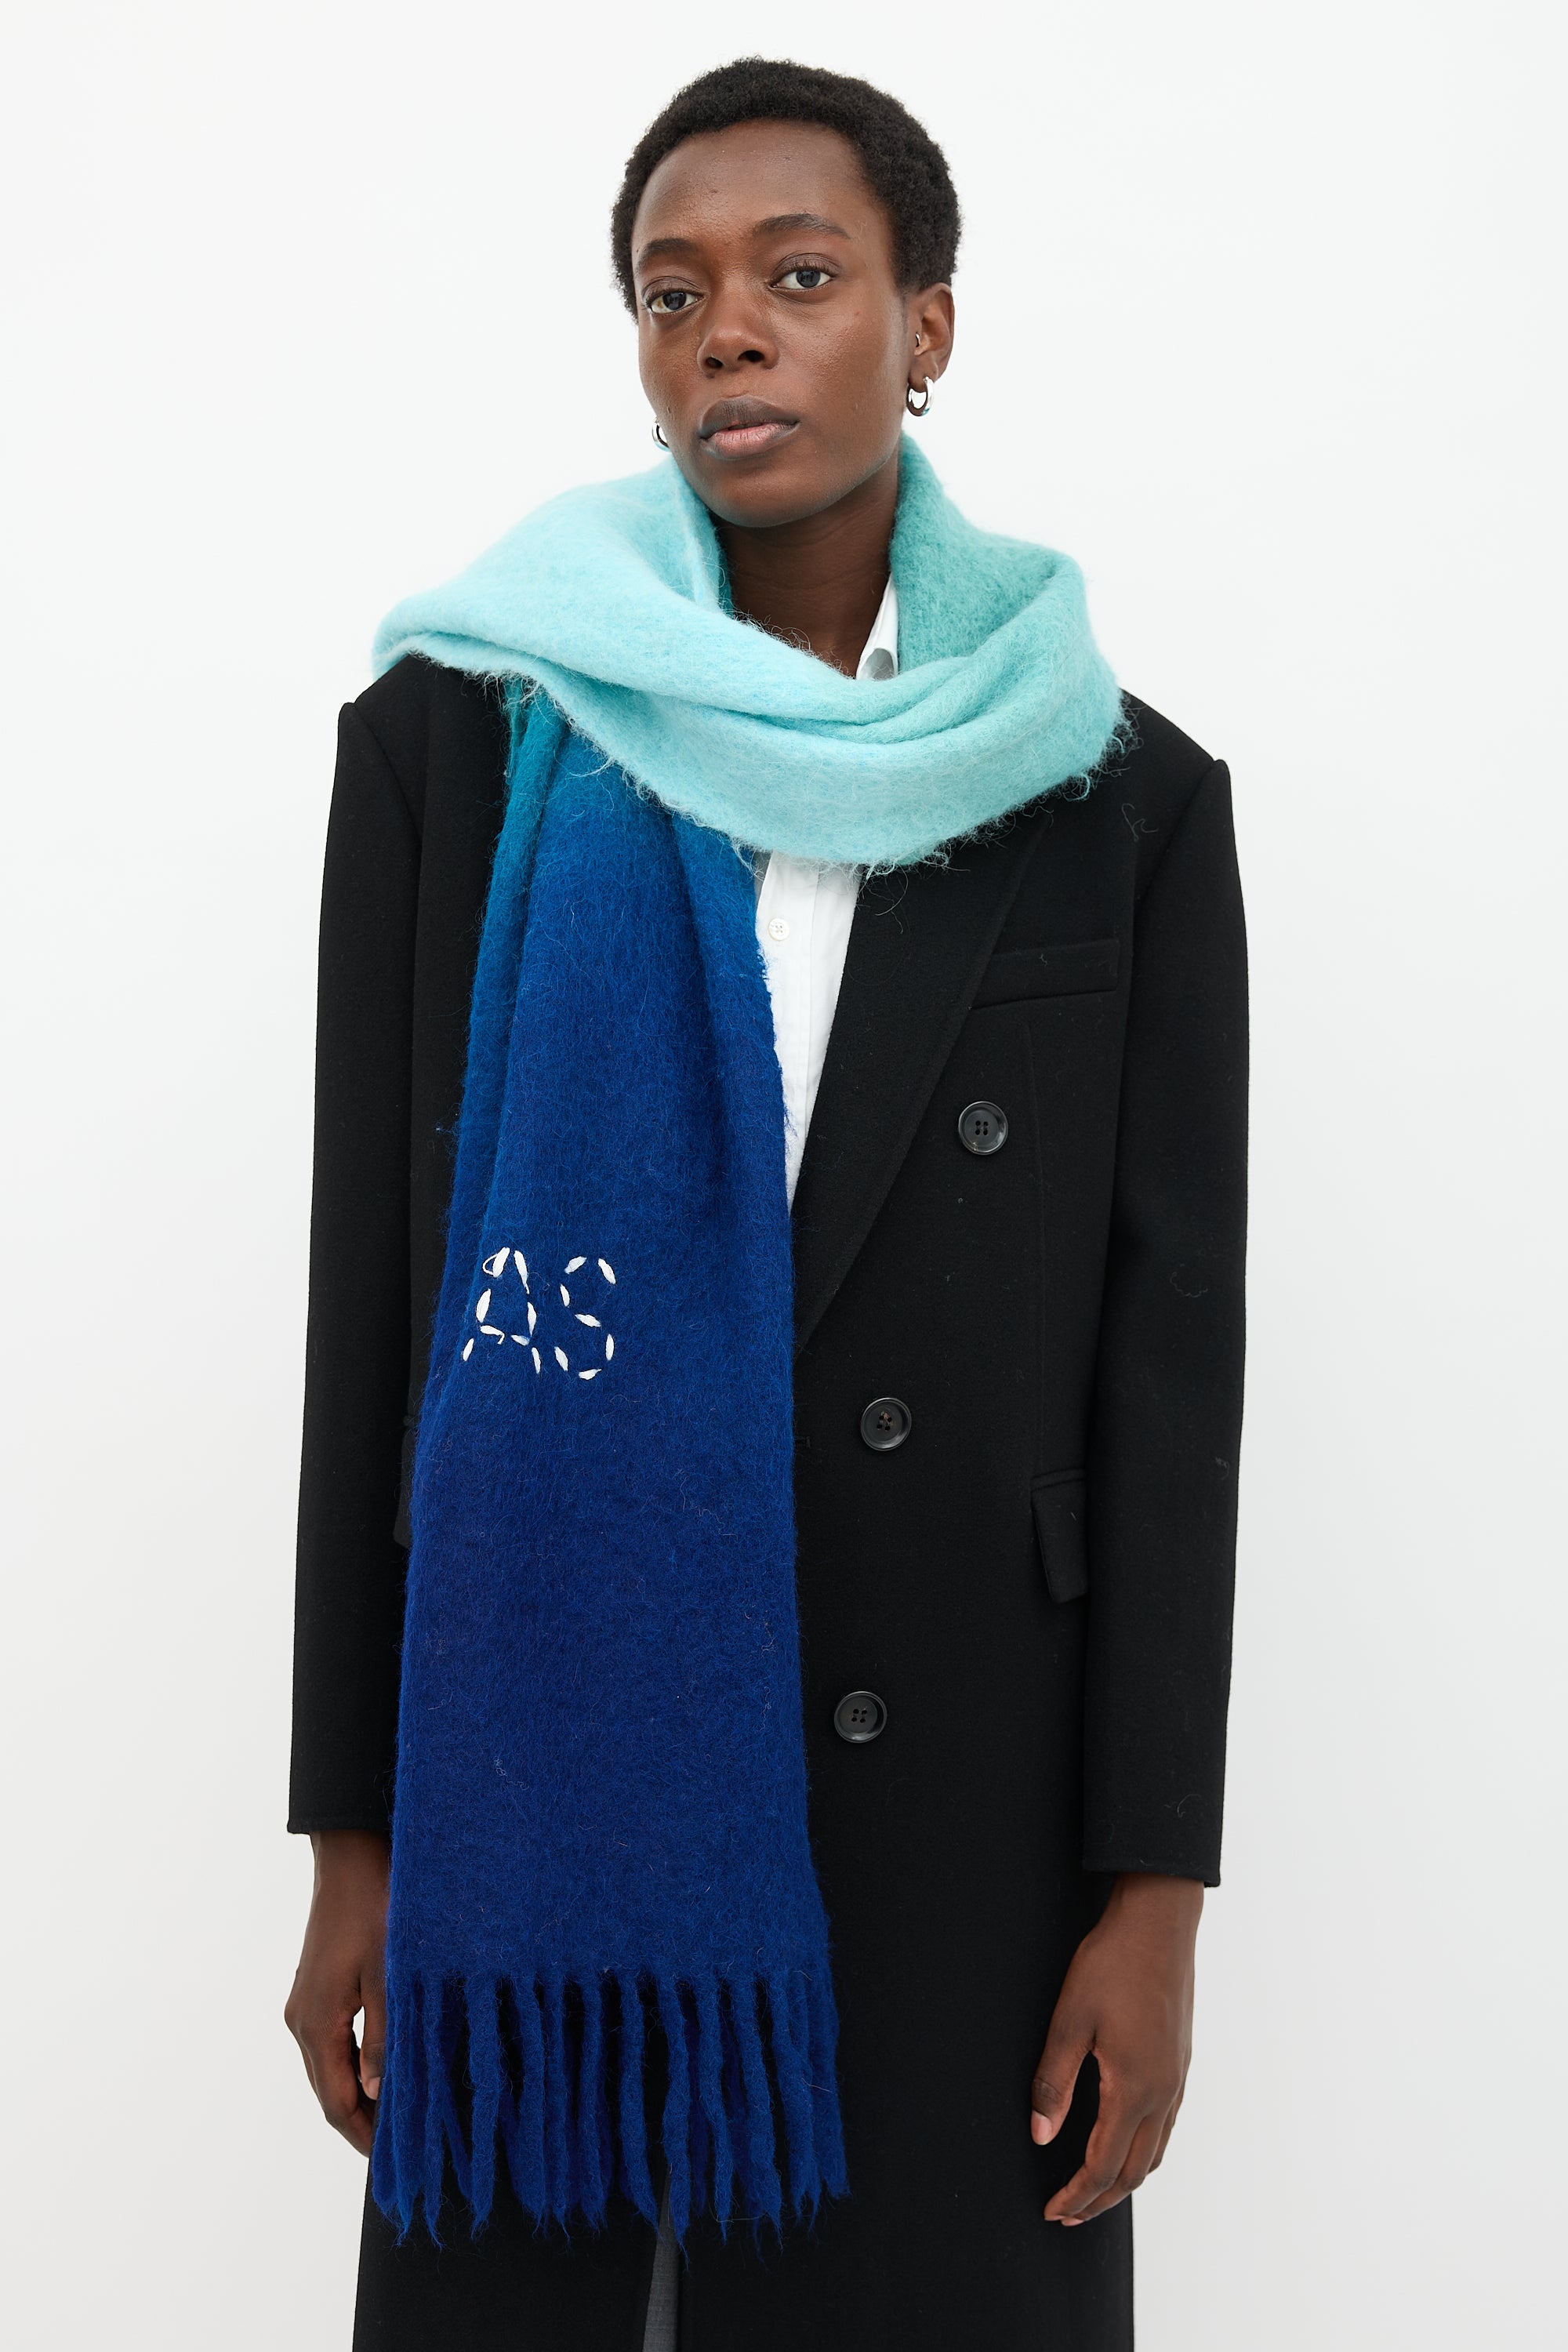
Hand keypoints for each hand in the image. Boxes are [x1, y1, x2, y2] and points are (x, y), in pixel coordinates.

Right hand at [284, 1829, 390, 2155]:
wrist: (351, 1855)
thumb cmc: (374, 1906)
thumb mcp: (389, 1975)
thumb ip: (383, 2038)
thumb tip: (374, 2093)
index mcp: (317, 2023)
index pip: (336, 2102)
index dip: (363, 2136)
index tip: (392, 2162)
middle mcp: (302, 2019)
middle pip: (327, 2091)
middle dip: (360, 2123)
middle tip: (400, 2146)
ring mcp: (305, 2002)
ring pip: (328, 2068)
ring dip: (356, 2094)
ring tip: (396, 2114)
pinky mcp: (316, 1986)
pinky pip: (330, 2042)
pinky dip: (352, 2064)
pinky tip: (380, 2066)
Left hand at [1030, 1871, 1202, 2224]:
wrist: (1159, 1923)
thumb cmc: (1111, 1964)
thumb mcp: (1070, 2019)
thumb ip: (1054, 2081)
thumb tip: (1039, 2135)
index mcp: (1133, 2088)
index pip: (1102, 2165)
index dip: (1075, 2195)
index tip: (1051, 2210)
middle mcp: (1162, 2093)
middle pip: (1133, 2171)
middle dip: (1099, 2200)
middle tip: (1067, 2214)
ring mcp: (1176, 2079)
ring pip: (1154, 2152)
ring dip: (1123, 2179)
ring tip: (1092, 2189)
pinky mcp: (1180, 2063)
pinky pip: (1165, 2127)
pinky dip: (1143, 2150)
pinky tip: (1123, 2141)